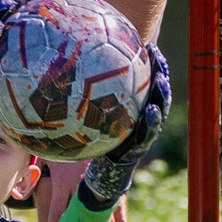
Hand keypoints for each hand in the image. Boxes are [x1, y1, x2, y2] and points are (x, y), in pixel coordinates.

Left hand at [81, 44, 172, 204]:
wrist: (101, 175)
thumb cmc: (91, 145)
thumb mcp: (85, 120)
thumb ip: (78, 99)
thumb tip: (59, 69)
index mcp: (131, 109)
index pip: (142, 82)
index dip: (148, 64)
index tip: (147, 45)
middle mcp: (140, 118)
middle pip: (154, 91)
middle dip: (159, 72)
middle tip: (157, 55)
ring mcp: (142, 133)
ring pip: (158, 110)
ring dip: (162, 95)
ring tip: (161, 79)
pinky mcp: (139, 149)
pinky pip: (147, 134)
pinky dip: (151, 123)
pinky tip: (152, 112)